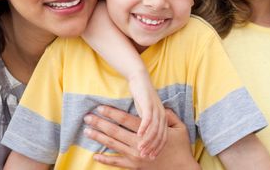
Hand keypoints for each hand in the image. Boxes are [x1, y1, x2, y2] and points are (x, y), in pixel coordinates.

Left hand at [84, 106, 199, 169]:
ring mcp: (134, 157)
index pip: (125, 119)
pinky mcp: (134, 167)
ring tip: (87, 131)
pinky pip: (116, 163)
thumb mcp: (179, 128)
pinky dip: (105, 159)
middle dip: (100, 123)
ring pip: (112, 145)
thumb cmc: (181, 148)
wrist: (182, 169)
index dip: (112, 112)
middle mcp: (138, 144)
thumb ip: (169, 115)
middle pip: (114, 131)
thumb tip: (161, 106)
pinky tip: (95, 155)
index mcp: (147, 132)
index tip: (100, 107)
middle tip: (87, 117)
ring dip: (99, 137)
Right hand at [128, 70, 166, 158]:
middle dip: (153, 147)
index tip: (152, 157)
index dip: (158, 148)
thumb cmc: (142, 97)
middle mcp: (162, 114)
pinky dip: (144, 127)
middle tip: (146, 157)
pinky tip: (139, 135)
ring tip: (141, 149)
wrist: (140, 79)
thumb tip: (144, 137)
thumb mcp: (146, 112)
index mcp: (163, 117)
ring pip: (154, 129)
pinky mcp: (149, 103)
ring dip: (148, 140)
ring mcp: (156, 109)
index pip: (163, 136)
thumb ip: (148, 123)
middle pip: (160, 135)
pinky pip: (148, 118)